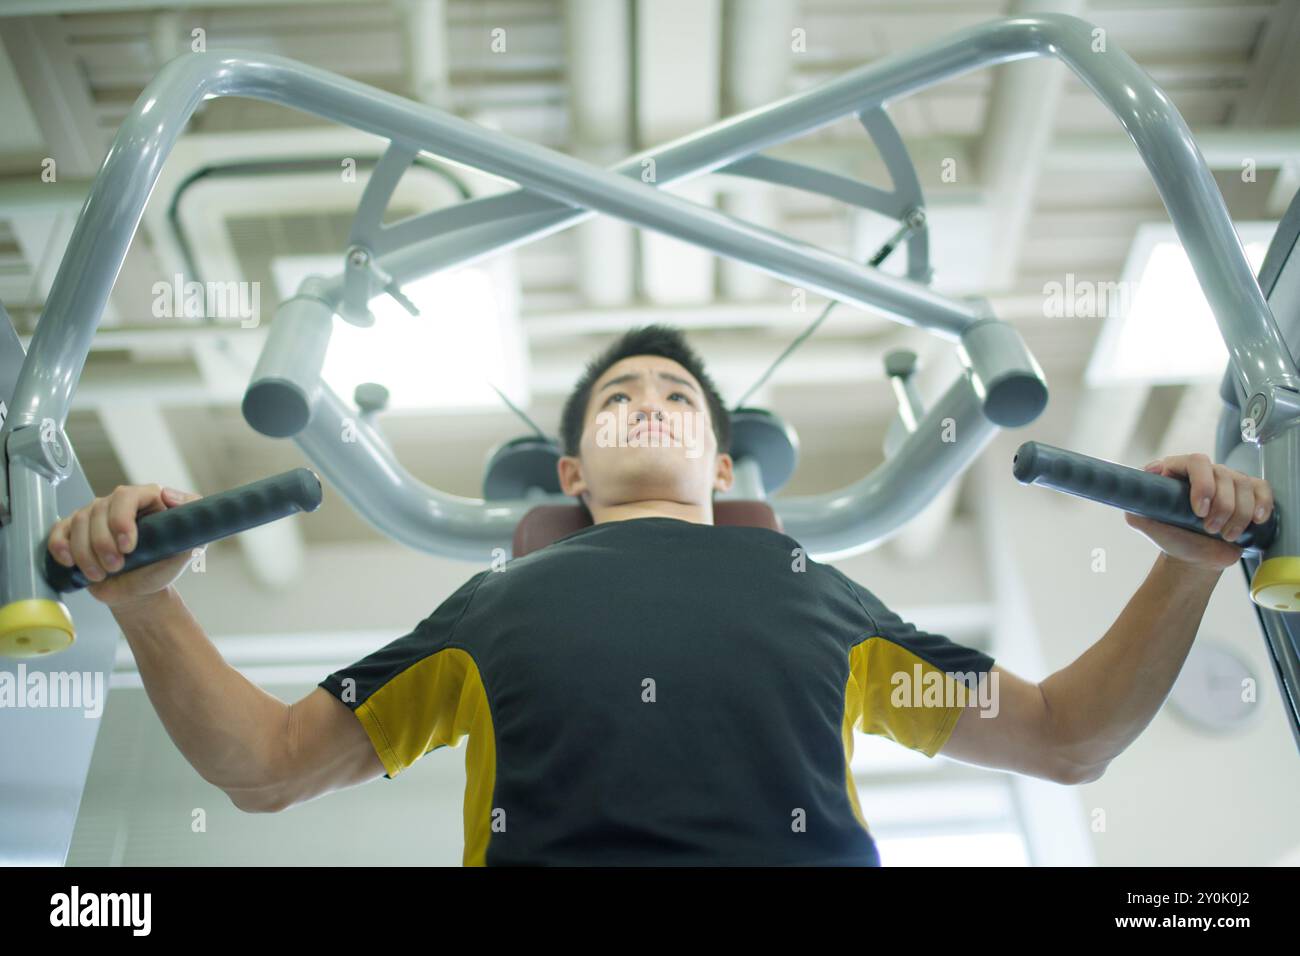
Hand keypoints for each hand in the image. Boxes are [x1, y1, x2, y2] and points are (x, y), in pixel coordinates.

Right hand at [47, 484, 205, 608]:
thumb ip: (190, 524)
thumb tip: (170, 496)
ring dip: (87, 554)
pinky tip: (71, 563)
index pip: (127, 495)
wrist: (140, 590)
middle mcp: (118, 503)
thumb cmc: (162, 566)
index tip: (128, 546)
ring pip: (78, 523)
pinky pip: (59, 532)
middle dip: (104, 543)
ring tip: (103, 573)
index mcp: (147, 499)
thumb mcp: (187, 548)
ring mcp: (94, 516)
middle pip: (98, 510)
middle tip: (117, 566)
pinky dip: (61, 548)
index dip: (122, 519)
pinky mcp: (75, 533)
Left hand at [1124, 453, 1273, 571]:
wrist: (1193, 557)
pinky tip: (1256, 521)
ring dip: (1238, 515)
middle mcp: (1205, 472)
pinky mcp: (1249, 495)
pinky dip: (1262, 506)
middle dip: (1221, 507)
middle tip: (1210, 529)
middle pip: (1224, 475)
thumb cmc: (1170, 536)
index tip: (1199, 511)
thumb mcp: (1143, 523)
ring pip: (1244, 486)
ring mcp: (1228, 482)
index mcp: (1177, 471)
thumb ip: (1134, 507)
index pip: (1195, 462)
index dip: (1202, 484)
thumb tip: (1130, 494)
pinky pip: (1262, 490)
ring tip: (1225, 535)